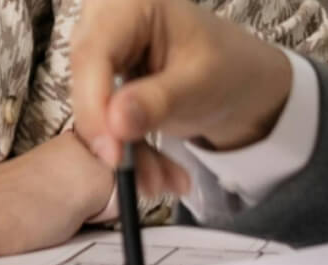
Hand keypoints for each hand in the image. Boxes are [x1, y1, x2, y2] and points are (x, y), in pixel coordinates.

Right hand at [71, 0, 295, 196]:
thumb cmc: (228, 68)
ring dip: (127, 155)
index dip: (95, 105)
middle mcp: (107, 21)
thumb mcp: (199, 84)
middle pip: (86, 82)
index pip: (93, 53)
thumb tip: (115, 123)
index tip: (112, 153)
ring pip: (95, 111)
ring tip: (162, 184)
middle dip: (112, 137)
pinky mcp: (106, 86)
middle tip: (135, 177)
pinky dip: (133, 155)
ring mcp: (104, 55)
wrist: (241, 81)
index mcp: (130, 4)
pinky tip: (162, 177)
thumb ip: (157, 101)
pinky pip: (107, 125)